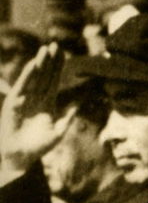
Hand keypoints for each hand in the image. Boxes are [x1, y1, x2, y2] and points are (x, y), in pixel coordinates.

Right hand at [0, 46, 67, 182]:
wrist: (21, 157)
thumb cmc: (39, 147)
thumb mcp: (58, 132)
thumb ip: (68, 117)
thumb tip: (79, 104)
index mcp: (47, 103)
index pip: (54, 81)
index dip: (58, 68)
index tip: (63, 53)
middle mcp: (35, 99)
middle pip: (44, 76)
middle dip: (50, 61)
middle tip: (55, 44)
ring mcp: (24, 100)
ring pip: (34, 78)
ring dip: (39, 64)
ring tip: (45, 50)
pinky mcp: (13, 104)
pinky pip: (22, 87)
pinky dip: (27, 76)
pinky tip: (34, 65)